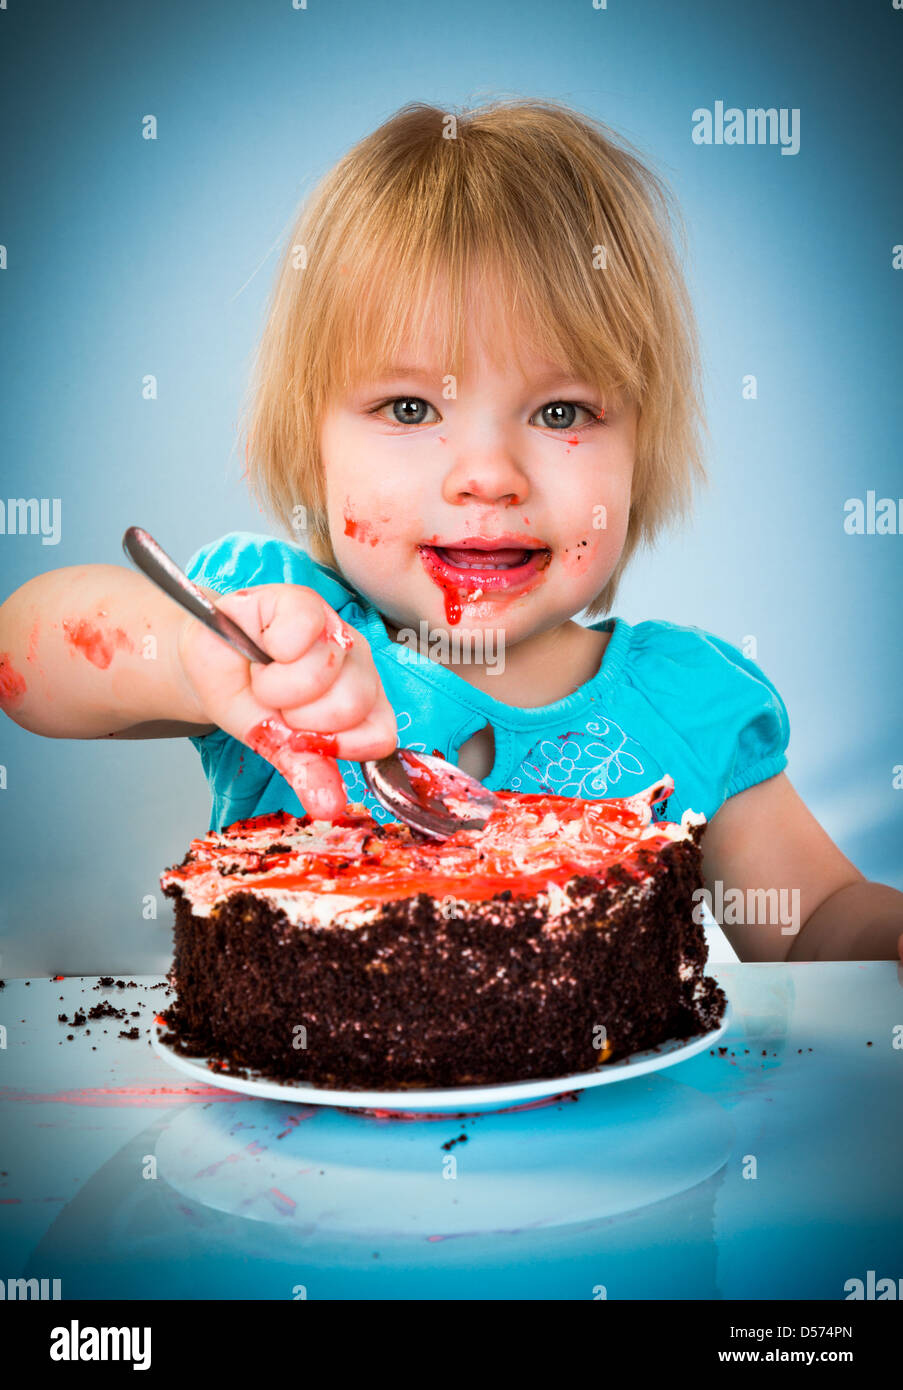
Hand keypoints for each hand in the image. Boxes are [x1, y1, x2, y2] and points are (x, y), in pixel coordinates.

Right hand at [178, 584, 396, 818]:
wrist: (204, 661)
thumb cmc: (245, 696)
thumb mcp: (275, 743)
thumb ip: (307, 770)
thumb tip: (329, 808)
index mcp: (365, 702)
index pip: (379, 736)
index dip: (332, 745)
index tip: (298, 734)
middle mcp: (360, 664)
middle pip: (351, 705)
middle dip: (298, 716)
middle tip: (277, 703)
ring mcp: (338, 629)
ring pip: (324, 672)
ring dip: (278, 686)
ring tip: (265, 677)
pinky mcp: (307, 601)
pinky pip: (301, 634)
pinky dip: (269, 649)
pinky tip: (260, 646)